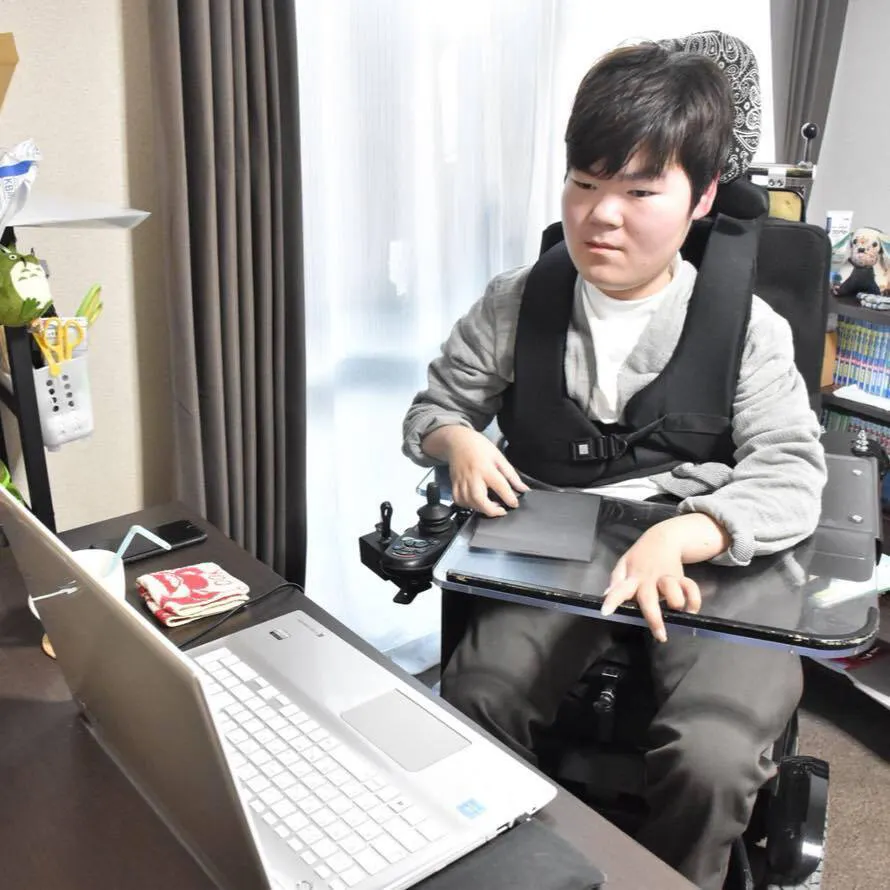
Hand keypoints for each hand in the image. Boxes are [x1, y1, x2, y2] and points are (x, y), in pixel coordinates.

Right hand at [421, 425, 528, 515]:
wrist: (458, 441)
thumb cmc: (479, 447)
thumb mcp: (499, 457)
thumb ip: (511, 475)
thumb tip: (523, 488)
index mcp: (486, 468)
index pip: (500, 486)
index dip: (509, 498)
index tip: (515, 504)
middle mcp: (472, 476)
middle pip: (479, 499)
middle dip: (491, 510)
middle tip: (501, 510)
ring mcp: (461, 481)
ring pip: (468, 502)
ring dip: (481, 509)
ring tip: (491, 506)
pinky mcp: (454, 484)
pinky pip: (459, 500)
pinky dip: (468, 505)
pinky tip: (476, 503)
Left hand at [600, 513, 728, 641]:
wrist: (663, 538)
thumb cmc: (641, 556)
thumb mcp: (624, 563)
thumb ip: (615, 580)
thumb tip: (605, 595)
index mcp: (633, 577)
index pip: (619, 588)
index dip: (612, 600)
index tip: (605, 612)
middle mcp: (649, 580)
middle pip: (650, 599)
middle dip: (655, 618)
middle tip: (660, 635)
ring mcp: (667, 578)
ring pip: (674, 592)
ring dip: (677, 602)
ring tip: (676, 610)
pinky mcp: (682, 578)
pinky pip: (692, 589)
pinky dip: (694, 601)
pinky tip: (691, 610)